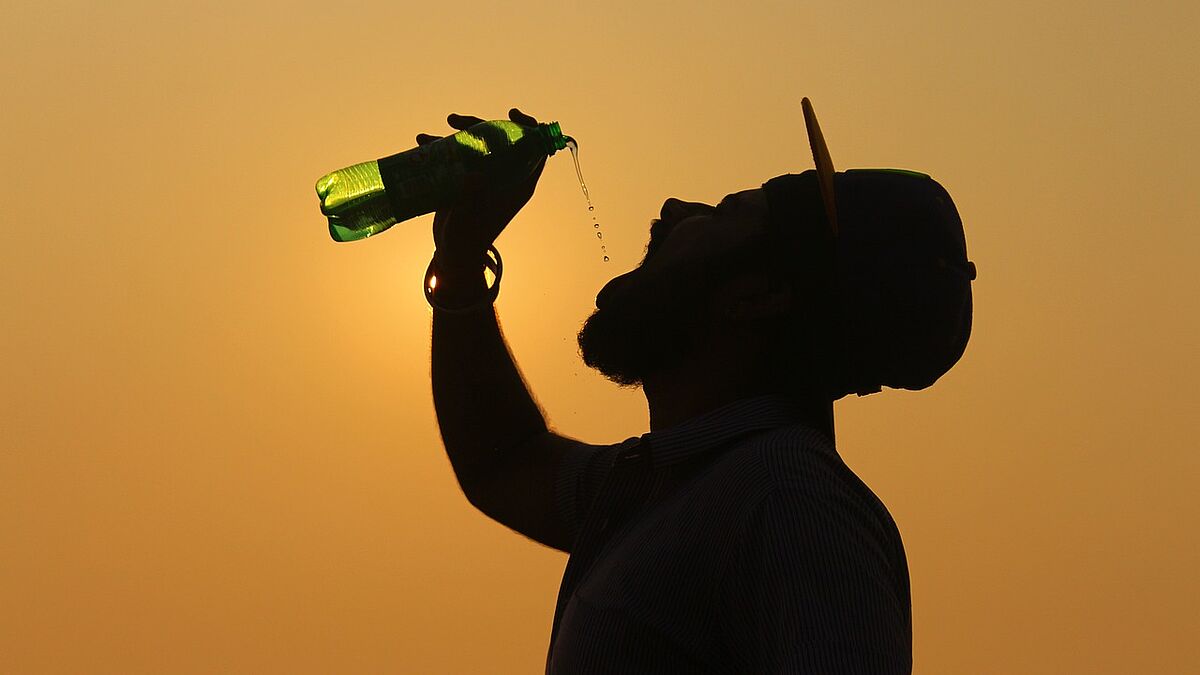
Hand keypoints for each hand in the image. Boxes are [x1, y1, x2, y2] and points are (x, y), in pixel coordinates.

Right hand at [417, 108, 547, 273]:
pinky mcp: (467, 178)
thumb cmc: (466, 241)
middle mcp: (505, 176)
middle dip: (479, 124)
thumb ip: (472, 200)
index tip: (511, 114)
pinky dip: (442, 146)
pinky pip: (460, 154)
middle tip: (454, 121)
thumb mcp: (468, 220)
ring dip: (456, 133)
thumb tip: (475, 177)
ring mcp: (486, 175)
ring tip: (427, 137)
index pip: (536, 150)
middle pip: (502, 138)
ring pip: (479, 143)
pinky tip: (422, 143)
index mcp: (518, 184)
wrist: (453, 253)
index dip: (529, 127)